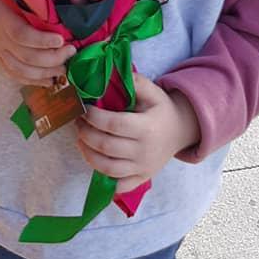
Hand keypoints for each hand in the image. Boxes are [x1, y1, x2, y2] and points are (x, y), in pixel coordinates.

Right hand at [0, 0, 73, 84]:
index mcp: (2, 20)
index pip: (22, 35)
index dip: (42, 40)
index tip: (61, 39)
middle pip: (26, 58)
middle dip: (52, 58)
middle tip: (71, 51)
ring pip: (21, 71)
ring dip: (46, 73)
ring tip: (65, 68)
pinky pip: (14, 75)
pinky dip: (33, 81)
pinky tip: (49, 81)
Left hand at [75, 74, 200, 192]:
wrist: (180, 131)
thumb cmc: (161, 109)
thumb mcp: (152, 91)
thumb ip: (134, 82)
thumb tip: (110, 73)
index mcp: (147, 128)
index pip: (113, 124)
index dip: (94, 117)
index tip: (84, 109)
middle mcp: (145, 151)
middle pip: (106, 146)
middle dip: (85, 133)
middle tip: (78, 122)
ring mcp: (143, 168)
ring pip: (107, 168)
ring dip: (87, 154)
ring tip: (81, 140)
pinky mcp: (141, 179)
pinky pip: (118, 186)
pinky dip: (103, 178)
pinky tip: (95, 160)